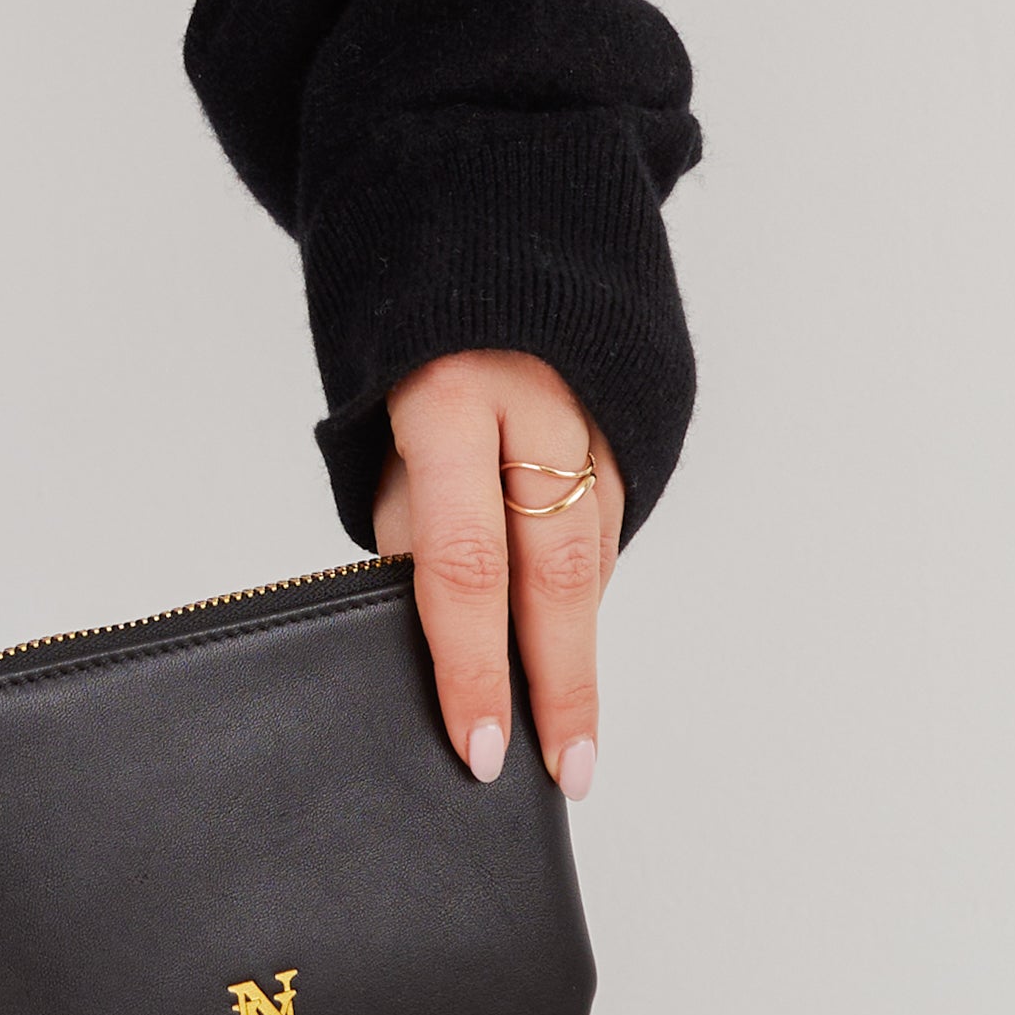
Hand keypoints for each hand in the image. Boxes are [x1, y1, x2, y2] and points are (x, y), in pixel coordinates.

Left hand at [373, 348, 620, 801]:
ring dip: (575, 650)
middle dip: (559, 687)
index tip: (479, 745)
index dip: (471, 667)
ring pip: (592, 558)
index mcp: (447, 403)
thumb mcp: (385, 436)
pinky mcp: (630, 431)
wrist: (496, 243)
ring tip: (565, 736)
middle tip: (564, 772)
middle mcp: (534, 411)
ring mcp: (594, 417)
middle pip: (556, 575)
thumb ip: (414, 532)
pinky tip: (567, 646)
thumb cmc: (415, 361)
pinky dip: (583, 595)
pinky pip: (605, 532)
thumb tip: (434, 639)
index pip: (463, 565)